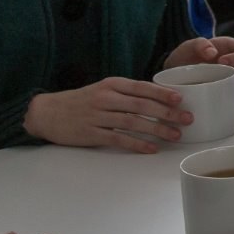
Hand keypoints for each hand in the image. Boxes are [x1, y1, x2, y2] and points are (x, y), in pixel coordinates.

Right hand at [25, 78, 189, 153]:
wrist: (47, 112)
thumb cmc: (80, 101)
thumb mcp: (103, 90)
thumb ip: (126, 93)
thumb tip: (157, 99)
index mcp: (111, 84)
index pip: (141, 87)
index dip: (162, 93)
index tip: (180, 99)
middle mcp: (106, 98)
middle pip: (141, 105)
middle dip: (166, 112)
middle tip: (186, 118)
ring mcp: (98, 116)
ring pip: (133, 123)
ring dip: (156, 129)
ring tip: (175, 135)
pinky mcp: (92, 133)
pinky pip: (119, 139)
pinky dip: (137, 144)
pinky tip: (151, 149)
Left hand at [164, 36, 233, 102]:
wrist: (175, 77)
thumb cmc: (184, 58)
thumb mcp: (188, 47)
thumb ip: (199, 44)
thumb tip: (213, 53)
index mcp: (230, 47)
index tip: (223, 62)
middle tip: (223, 76)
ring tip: (220, 86)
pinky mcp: (232, 92)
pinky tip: (224, 96)